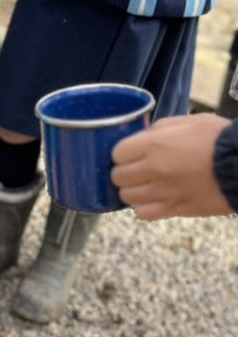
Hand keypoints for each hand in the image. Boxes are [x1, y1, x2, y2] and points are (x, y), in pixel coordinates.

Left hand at [110, 113, 232, 219]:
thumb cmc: (219, 139)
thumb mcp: (188, 122)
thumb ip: (159, 130)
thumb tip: (142, 139)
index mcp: (155, 144)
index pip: (117, 153)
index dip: (122, 153)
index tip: (130, 154)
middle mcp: (154, 169)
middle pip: (118, 177)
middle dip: (124, 172)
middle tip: (135, 170)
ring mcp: (163, 192)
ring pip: (127, 197)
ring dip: (132, 191)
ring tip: (143, 186)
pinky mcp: (175, 209)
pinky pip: (144, 214)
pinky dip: (143, 208)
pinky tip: (152, 200)